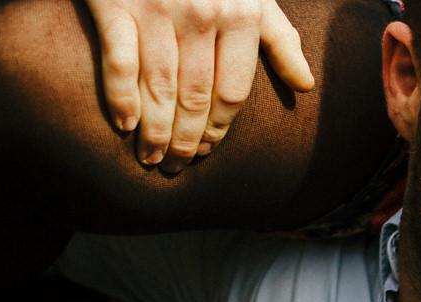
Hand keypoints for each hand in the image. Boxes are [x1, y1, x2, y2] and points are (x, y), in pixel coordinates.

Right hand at [82, 0, 314, 171]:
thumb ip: (279, 38)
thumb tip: (305, 84)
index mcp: (240, 15)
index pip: (231, 91)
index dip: (218, 129)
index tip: (206, 151)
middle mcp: (202, 14)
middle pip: (196, 97)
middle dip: (185, 140)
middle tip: (176, 166)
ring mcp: (157, 8)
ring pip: (159, 88)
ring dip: (155, 131)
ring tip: (151, 158)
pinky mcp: (115, 3)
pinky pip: (120, 62)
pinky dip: (121, 98)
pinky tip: (124, 126)